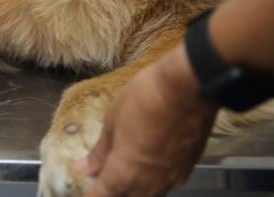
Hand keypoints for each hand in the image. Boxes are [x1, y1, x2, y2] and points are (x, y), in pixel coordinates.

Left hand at [81, 46, 217, 196]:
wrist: (188, 87)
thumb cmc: (148, 99)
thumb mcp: (112, 122)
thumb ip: (100, 152)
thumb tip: (87, 167)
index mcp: (124, 175)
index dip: (90, 194)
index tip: (86, 191)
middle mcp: (149, 184)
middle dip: (112, 190)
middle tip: (102, 176)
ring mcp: (171, 178)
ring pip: (147, 193)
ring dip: (133, 186)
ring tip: (124, 167)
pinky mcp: (187, 168)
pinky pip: (166, 182)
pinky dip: (153, 177)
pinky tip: (148, 160)